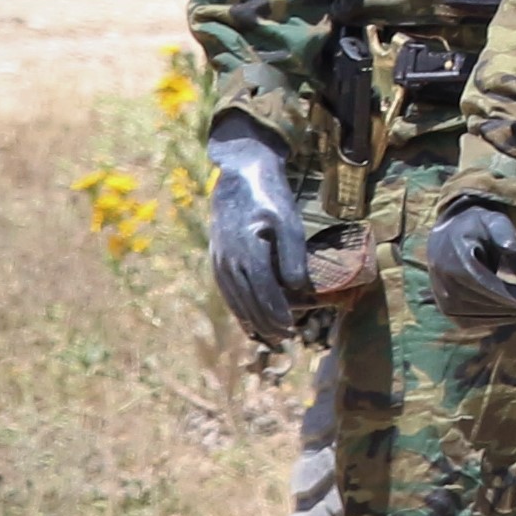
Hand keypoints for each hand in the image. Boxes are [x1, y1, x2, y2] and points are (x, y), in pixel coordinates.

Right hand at [203, 117, 311, 345]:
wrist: (239, 177)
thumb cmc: (270, 197)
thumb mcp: (288, 221)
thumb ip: (293, 256)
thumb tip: (298, 289)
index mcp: (246, 252)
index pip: (263, 292)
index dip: (277, 312)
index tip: (291, 328)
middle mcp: (228, 260)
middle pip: (247, 301)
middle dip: (266, 322)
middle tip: (285, 338)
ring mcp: (219, 260)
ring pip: (234, 299)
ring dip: (251, 319)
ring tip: (268, 335)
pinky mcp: (217, 258)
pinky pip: (227, 290)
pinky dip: (237, 307)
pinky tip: (246, 318)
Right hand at [424, 198, 515, 330]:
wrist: (447, 238)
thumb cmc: (476, 228)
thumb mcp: (491, 220)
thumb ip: (504, 232)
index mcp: (454, 261)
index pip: (484, 285)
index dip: (511, 296)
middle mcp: (445, 284)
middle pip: (486, 303)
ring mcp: (443, 300)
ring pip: (482, 316)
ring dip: (510, 313)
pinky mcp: (447, 311)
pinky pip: (474, 322)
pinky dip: (496, 318)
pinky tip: (514, 309)